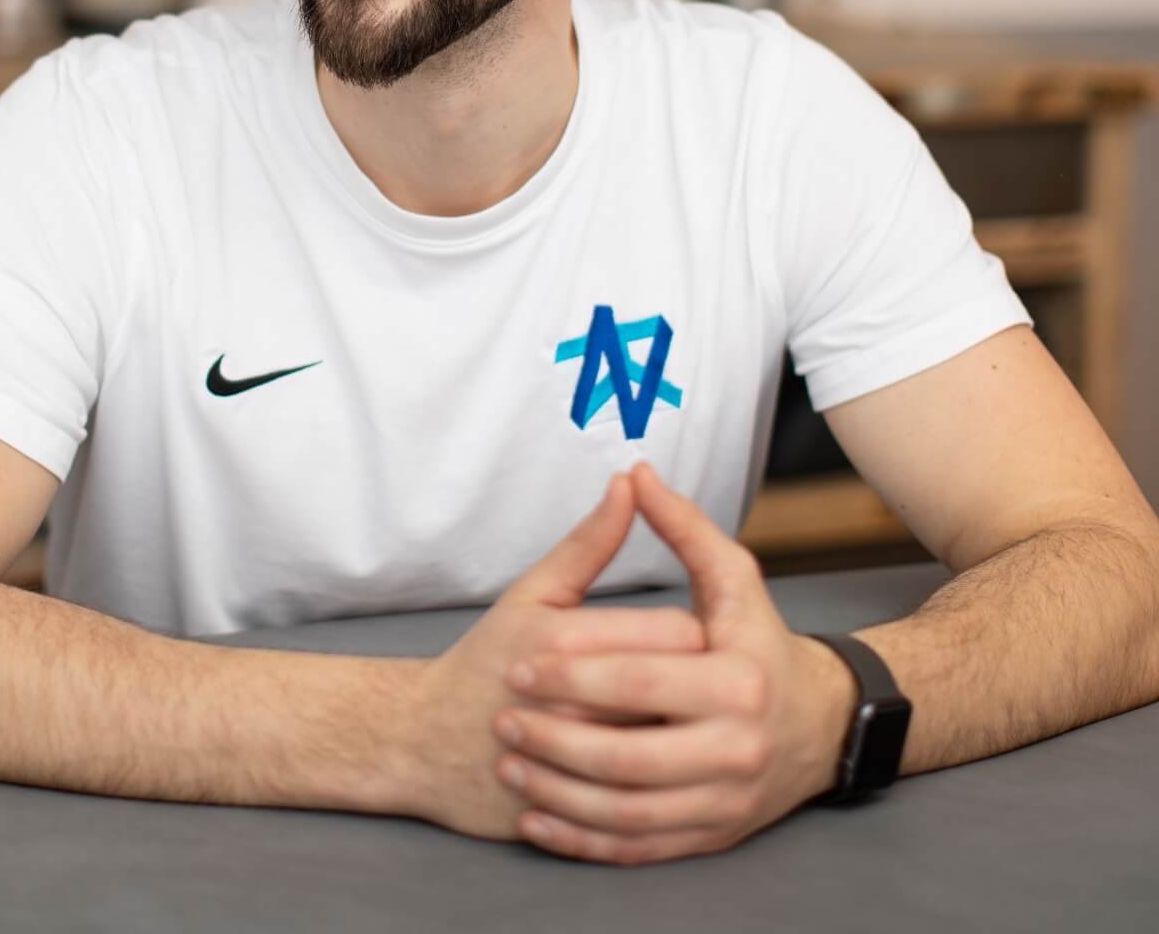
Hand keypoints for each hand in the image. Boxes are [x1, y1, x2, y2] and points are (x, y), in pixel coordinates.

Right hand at [410, 472, 707, 841]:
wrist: (424, 740)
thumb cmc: (484, 658)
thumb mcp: (532, 592)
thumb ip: (589, 542)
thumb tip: (632, 482)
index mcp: (563, 640)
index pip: (676, 634)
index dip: (691, 635)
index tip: (678, 637)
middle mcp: (567, 701)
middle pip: (678, 691)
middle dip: (689, 685)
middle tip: (680, 681)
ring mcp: (568, 763)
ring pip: (668, 747)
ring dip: (676, 735)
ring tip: (663, 721)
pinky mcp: (570, 810)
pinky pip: (644, 803)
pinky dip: (655, 785)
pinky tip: (645, 768)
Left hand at [487, 460, 854, 864]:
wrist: (820, 727)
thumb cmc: (760, 643)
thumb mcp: (733, 580)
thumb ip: (683, 529)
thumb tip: (634, 474)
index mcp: (736, 680)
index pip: (638, 679)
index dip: (572, 674)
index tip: (517, 667)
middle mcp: (736, 747)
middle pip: (627, 755)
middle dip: (554, 741)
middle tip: (502, 723)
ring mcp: (725, 800)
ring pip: (628, 812)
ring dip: (559, 794)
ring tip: (511, 767)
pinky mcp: (713, 838)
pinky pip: (639, 848)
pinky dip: (584, 839)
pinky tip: (539, 819)